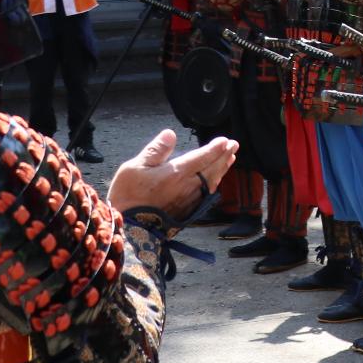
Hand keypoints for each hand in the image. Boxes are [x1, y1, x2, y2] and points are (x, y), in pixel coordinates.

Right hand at [106, 130, 238, 220]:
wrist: (129, 229)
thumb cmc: (128, 196)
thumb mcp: (134, 168)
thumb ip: (156, 150)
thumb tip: (170, 134)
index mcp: (176, 173)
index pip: (202, 157)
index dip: (215, 148)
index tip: (225, 140)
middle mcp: (188, 186)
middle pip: (212, 168)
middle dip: (224, 156)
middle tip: (234, 145)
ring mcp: (190, 200)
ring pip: (212, 181)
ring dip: (222, 169)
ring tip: (229, 159)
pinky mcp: (188, 210)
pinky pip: (207, 193)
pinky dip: (214, 183)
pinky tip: (215, 180)